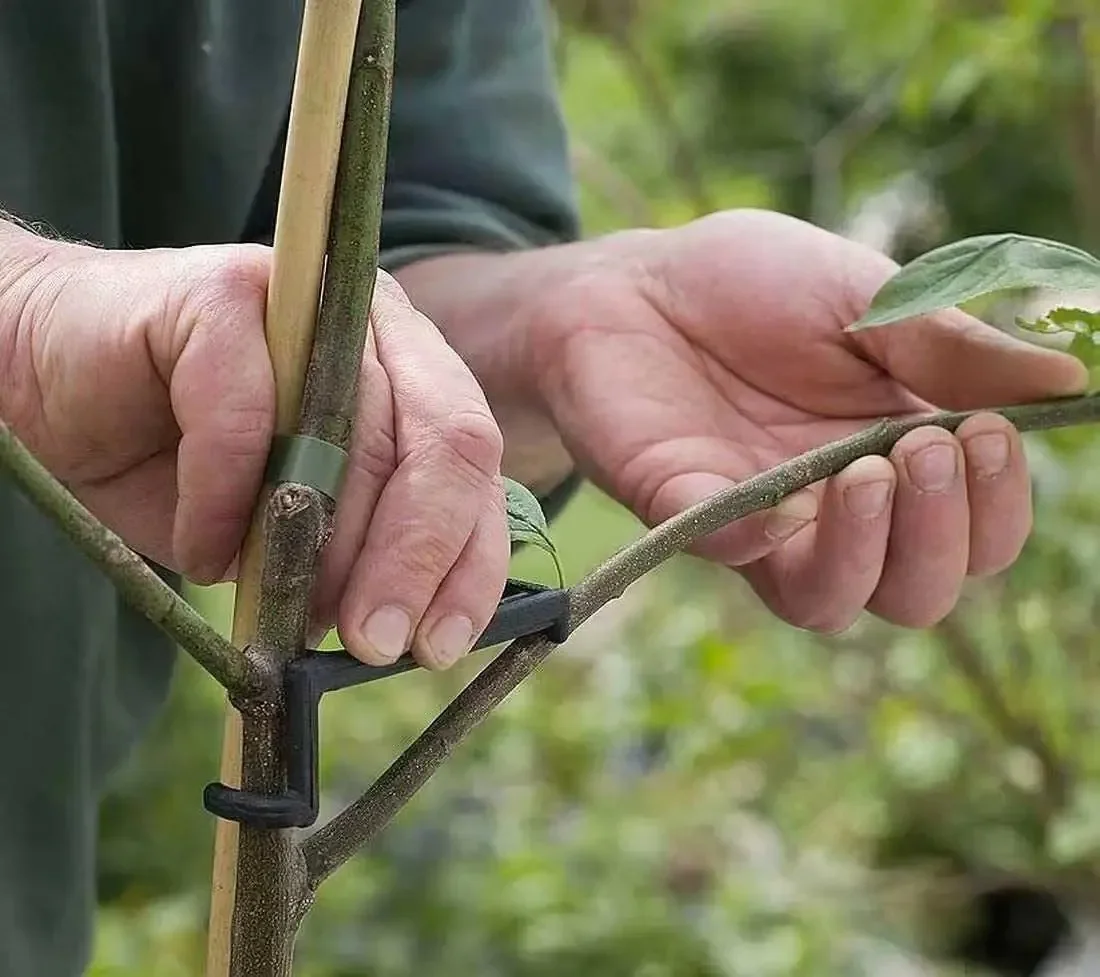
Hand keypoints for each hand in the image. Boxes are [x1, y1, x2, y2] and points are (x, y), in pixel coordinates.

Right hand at [0, 226, 508, 668]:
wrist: (52, 381)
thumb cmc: (178, 463)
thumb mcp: (283, 531)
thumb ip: (345, 558)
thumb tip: (393, 631)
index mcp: (411, 378)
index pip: (475, 468)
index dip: (468, 562)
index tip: (436, 647)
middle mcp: (376, 330)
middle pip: (444, 446)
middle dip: (411, 564)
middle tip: (370, 644)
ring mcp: (307, 303)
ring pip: (354, 435)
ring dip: (320, 548)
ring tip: (279, 608)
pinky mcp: (222, 294)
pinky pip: (244, 417)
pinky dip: (222, 500)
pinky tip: (202, 544)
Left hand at [527, 209, 1087, 630]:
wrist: (636, 281)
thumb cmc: (752, 285)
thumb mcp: (866, 297)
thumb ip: (950, 347)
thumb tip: (1068, 382)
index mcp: (898, 456)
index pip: (978, 532)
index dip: (997, 506)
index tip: (988, 432)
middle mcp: (836, 509)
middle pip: (917, 591)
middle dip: (942, 535)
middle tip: (927, 446)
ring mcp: (758, 520)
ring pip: (831, 603)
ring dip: (870, 554)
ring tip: (869, 472)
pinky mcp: (682, 511)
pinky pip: (728, 556)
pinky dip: (759, 541)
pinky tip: (781, 501)